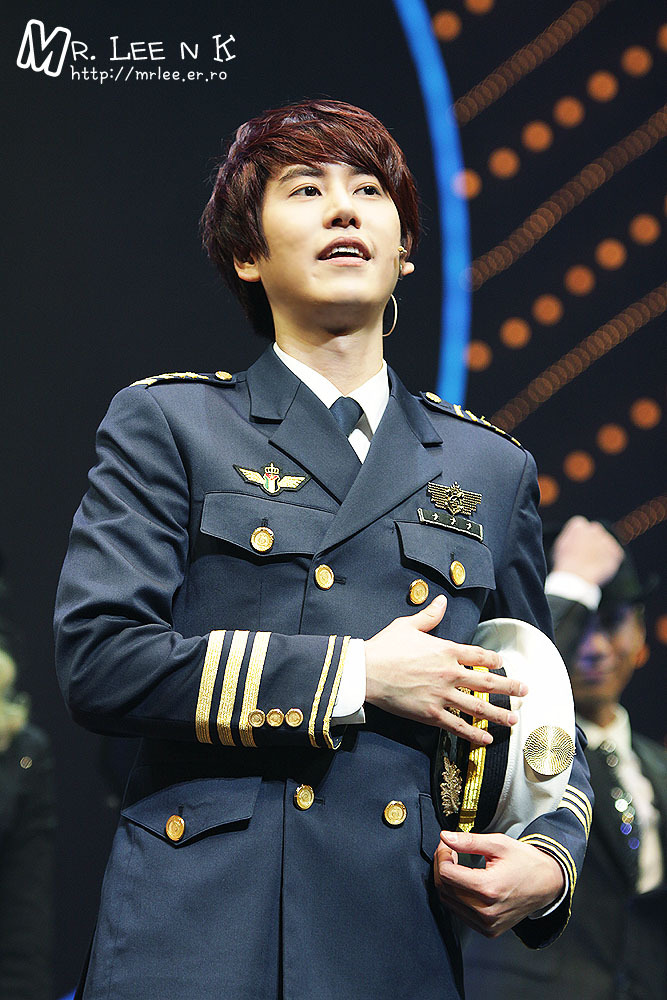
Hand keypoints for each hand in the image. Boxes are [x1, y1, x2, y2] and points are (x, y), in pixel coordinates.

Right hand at [364, 596, 526, 745]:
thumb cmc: (385, 647)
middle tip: (524, 692)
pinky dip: (473, 733)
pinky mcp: (431, 713)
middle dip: (509, 688)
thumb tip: (442, 601)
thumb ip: (429, 615)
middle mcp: (450, 672)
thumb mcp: (408, 625)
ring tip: (513, 719)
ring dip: (498, 713)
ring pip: (477, 706)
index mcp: (446, 650)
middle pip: (486, 681)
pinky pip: (457, 725)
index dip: (494, 659)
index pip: (479, 655)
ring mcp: (442, 695)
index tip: (503, 663)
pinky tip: (486, 738)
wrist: (366, 671)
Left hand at [433, 831, 564, 936]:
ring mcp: (487, 924)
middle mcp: (487, 912)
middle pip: (444, 888)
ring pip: (448, 902)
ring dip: (446, 881)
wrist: (547, 884)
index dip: (441, 855)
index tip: (447, 844)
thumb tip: (445, 837)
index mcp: (489, 889)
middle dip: (441, 865)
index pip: (446, 874)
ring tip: (457, 864)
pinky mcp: (488, 931)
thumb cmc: (525, 862)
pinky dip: (455, 896)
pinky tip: (464, 881)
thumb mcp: (498, 844)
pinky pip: (459, 913)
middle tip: (449, 850)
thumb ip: (469, 841)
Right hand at [552, 516, 623, 586]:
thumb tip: (580, 536)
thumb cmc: (565, 564)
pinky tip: (598, 568)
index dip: (578, 538)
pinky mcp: (615, 551)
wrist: (576, 577)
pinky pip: (614, 555)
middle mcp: (594, 528)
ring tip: (590, 566)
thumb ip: (572, 537)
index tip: (575, 548)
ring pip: (605, 544)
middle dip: (593, 541)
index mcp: (579, 524)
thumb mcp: (562, 545)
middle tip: (586, 556)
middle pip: (595, 531)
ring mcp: (606, 539)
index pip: (581, 526)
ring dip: (601, 551)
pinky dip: (609, 562)